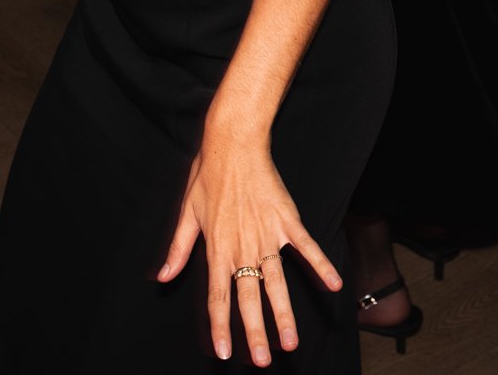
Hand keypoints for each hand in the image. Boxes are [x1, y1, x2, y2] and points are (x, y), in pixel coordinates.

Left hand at [157, 132, 340, 365]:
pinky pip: (306, 248)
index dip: (220, 327)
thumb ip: (178, 249)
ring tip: (290, 342)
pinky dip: (321, 265)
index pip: (218, 297)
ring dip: (284, 314)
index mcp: (217, 249)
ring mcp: (266, 236)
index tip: (223, 353)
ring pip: (277, 283)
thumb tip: (162, 276)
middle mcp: (243, 248)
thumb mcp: (186, 213)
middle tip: (261, 361)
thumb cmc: (208, 176)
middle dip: (254, 332)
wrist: (233, 143)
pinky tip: (334, 285)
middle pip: (248, 298)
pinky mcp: (287, 221)